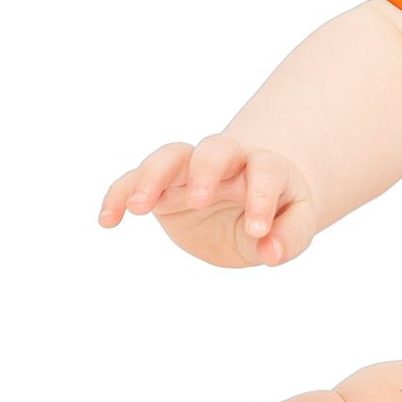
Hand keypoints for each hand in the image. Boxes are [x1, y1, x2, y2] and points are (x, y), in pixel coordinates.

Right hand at [96, 134, 316, 268]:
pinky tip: (107, 220)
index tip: (257, 231)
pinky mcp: (163, 187)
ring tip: (140, 207)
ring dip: (153, 175)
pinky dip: (119, 194)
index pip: (265, 171)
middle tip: (198, 199)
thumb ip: (289, 236)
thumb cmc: (277, 214)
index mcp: (266, 168)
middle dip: (205, 170)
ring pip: (171, 156)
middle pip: (215, 149)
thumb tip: (271, 252)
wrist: (249, 206)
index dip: (262, 197)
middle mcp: (228, 163)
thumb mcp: (294, 227)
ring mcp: (192, 171)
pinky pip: (136, 180)